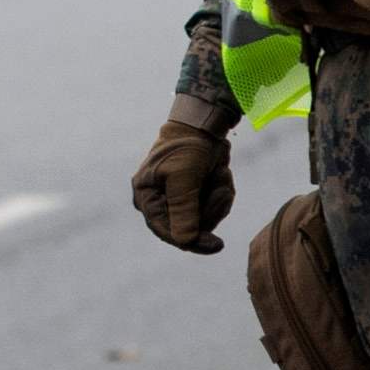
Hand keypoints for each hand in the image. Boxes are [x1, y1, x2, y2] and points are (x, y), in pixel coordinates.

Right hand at [131, 111, 232, 252]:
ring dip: (218, 198)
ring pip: (205, 220)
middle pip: (189, 229)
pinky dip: (222, 192)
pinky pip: (214, 208)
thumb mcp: (183, 176)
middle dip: (210, 210)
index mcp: (146, 197)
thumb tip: (185, 241)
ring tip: (220, 174)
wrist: (204, 124)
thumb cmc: (187, 145)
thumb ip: (183, 209)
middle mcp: (159, 202)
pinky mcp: (196, 196)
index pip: (167, 231)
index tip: (217, 245)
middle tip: (222, 190)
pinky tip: (221, 174)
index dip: (192, 241)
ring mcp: (178, 200)